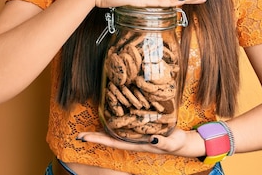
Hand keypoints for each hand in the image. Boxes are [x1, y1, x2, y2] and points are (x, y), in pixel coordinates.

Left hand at [75, 128, 204, 157]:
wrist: (182, 142)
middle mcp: (133, 140)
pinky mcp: (140, 128)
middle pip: (110, 138)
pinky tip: (108, 116)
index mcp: (138, 144)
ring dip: (102, 129)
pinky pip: (124, 126)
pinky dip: (114, 121)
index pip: (114, 142)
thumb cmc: (177, 143)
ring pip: (115, 132)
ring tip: (88, 124)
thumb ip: (163, 142)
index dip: (99, 139)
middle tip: (79, 134)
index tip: (84, 137)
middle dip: (95, 136)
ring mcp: (136, 135)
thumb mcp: (172, 143)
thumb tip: (152, 139)